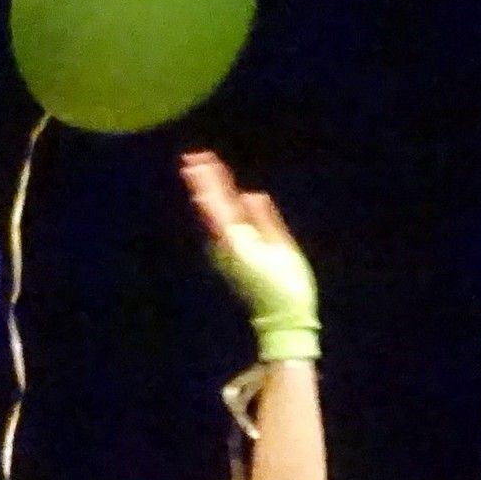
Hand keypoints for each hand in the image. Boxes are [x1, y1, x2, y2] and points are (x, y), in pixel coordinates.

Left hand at [183, 152, 319, 361]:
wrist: (282, 321)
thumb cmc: (288, 287)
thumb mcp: (283, 249)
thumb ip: (264, 220)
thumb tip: (249, 195)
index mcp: (239, 241)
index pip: (218, 204)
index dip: (209, 181)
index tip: (199, 161)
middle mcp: (226, 246)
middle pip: (210, 208)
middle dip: (202, 182)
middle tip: (192, 158)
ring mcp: (225, 254)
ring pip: (211, 217)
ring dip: (206, 193)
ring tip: (198, 171)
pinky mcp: (229, 260)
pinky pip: (218, 228)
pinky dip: (213, 210)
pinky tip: (212, 199)